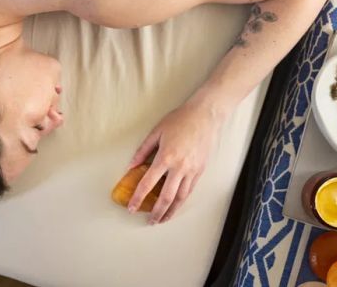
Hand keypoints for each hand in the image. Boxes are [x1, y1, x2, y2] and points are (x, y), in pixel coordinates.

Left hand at [125, 99, 222, 223]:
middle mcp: (179, 167)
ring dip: (171, 211)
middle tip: (149, 221)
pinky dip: (181, 200)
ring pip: (180, 197)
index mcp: (165, 157)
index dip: (138, 198)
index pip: (148, 183)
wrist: (205, 116)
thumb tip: (131, 166)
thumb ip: (142, 150)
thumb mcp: (157, 132)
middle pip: (166, 197)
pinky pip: (190, 190)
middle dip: (156, 212)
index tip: (132, 208)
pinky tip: (176, 204)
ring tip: (163, 219)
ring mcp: (192, 170)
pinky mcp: (200, 170)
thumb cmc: (180, 120)